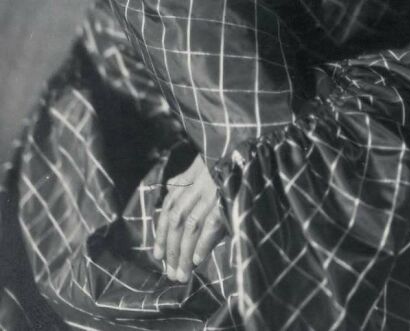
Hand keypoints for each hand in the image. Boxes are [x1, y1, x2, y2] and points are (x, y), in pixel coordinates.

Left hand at [153, 153, 224, 282]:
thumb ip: (186, 176)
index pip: (168, 210)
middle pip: (177, 222)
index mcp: (189, 179)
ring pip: (191, 227)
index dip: (161, 233)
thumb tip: (171, 186)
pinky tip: (197, 259)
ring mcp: (211, 192)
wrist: (244, 144)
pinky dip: (203, 242)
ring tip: (182, 274)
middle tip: (170, 273)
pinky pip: (211, 224)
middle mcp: (196, 186)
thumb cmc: (224, 157)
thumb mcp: (202, 162)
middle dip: (171, 249)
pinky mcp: (226, 197)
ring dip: (184, 253)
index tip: (158, 256)